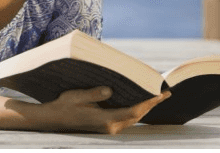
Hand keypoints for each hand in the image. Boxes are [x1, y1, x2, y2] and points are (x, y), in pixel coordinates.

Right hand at [37, 86, 171, 133]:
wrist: (55, 118)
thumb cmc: (65, 105)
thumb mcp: (78, 96)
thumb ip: (96, 93)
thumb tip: (111, 90)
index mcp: (105, 120)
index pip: (134, 111)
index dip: (148, 103)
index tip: (160, 94)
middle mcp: (111, 127)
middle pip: (137, 116)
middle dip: (151, 105)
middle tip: (165, 93)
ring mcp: (109, 128)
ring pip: (133, 119)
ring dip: (145, 108)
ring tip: (155, 97)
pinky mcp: (107, 127)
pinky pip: (126, 119)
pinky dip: (136, 110)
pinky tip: (138, 103)